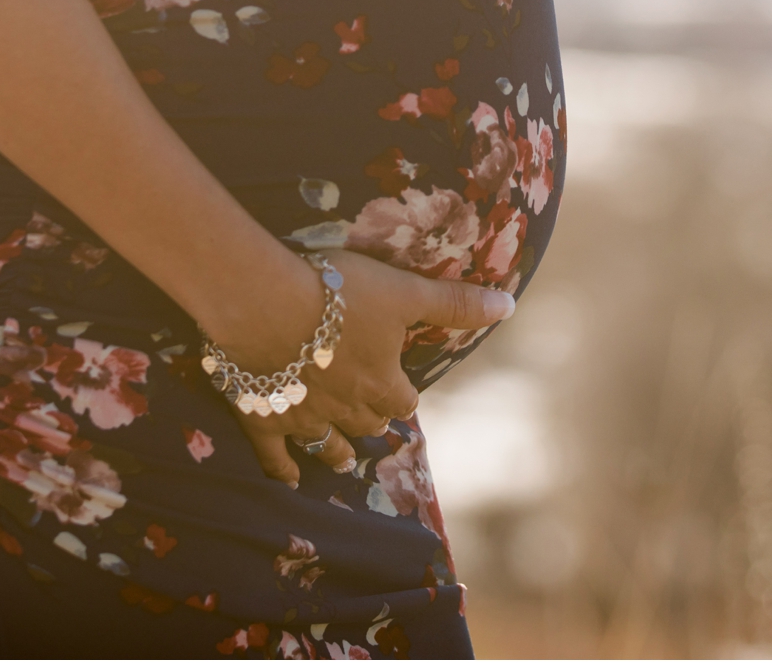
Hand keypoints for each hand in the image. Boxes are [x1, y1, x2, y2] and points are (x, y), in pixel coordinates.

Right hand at [219, 249, 513, 486]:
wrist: (268, 304)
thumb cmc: (340, 293)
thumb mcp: (405, 292)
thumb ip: (454, 303)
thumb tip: (508, 306)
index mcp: (382, 382)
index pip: (402, 400)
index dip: (403, 396)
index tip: (401, 394)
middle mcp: (347, 407)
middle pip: (367, 423)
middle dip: (372, 421)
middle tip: (373, 421)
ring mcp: (304, 417)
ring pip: (328, 444)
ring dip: (338, 452)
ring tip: (344, 459)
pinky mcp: (263, 418)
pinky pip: (275, 456)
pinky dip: (283, 469)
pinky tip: (288, 478)